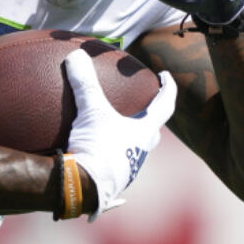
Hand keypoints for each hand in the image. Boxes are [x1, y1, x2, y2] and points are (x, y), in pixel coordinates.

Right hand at [64, 49, 176, 218]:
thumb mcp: (91, 111)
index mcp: (143, 134)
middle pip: (152, 133)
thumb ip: (84, 83)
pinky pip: (114, 166)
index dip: (167, 89)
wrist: (82, 188)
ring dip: (130, 140)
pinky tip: (98, 155)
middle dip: (151, 118)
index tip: (166, 76)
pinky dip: (110, 156)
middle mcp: (139, 153)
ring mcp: (126, 170)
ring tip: (117, 129)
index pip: (164, 106)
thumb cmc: (96, 149)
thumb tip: (76, 54)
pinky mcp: (110, 181)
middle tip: (145, 106)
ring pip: (134, 151)